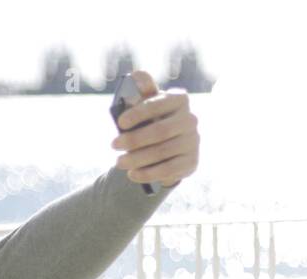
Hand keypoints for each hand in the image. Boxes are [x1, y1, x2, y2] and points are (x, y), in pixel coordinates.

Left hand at [110, 70, 198, 188]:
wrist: (166, 150)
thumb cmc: (151, 121)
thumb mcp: (146, 107)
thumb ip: (143, 92)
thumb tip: (137, 74)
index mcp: (179, 100)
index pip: (159, 103)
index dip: (139, 112)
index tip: (120, 122)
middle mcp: (190, 120)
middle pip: (161, 130)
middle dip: (134, 139)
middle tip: (113, 145)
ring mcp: (193, 141)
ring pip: (163, 151)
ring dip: (137, 158)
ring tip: (118, 163)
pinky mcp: (191, 162)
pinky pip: (169, 169)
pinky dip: (148, 173)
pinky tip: (132, 175)